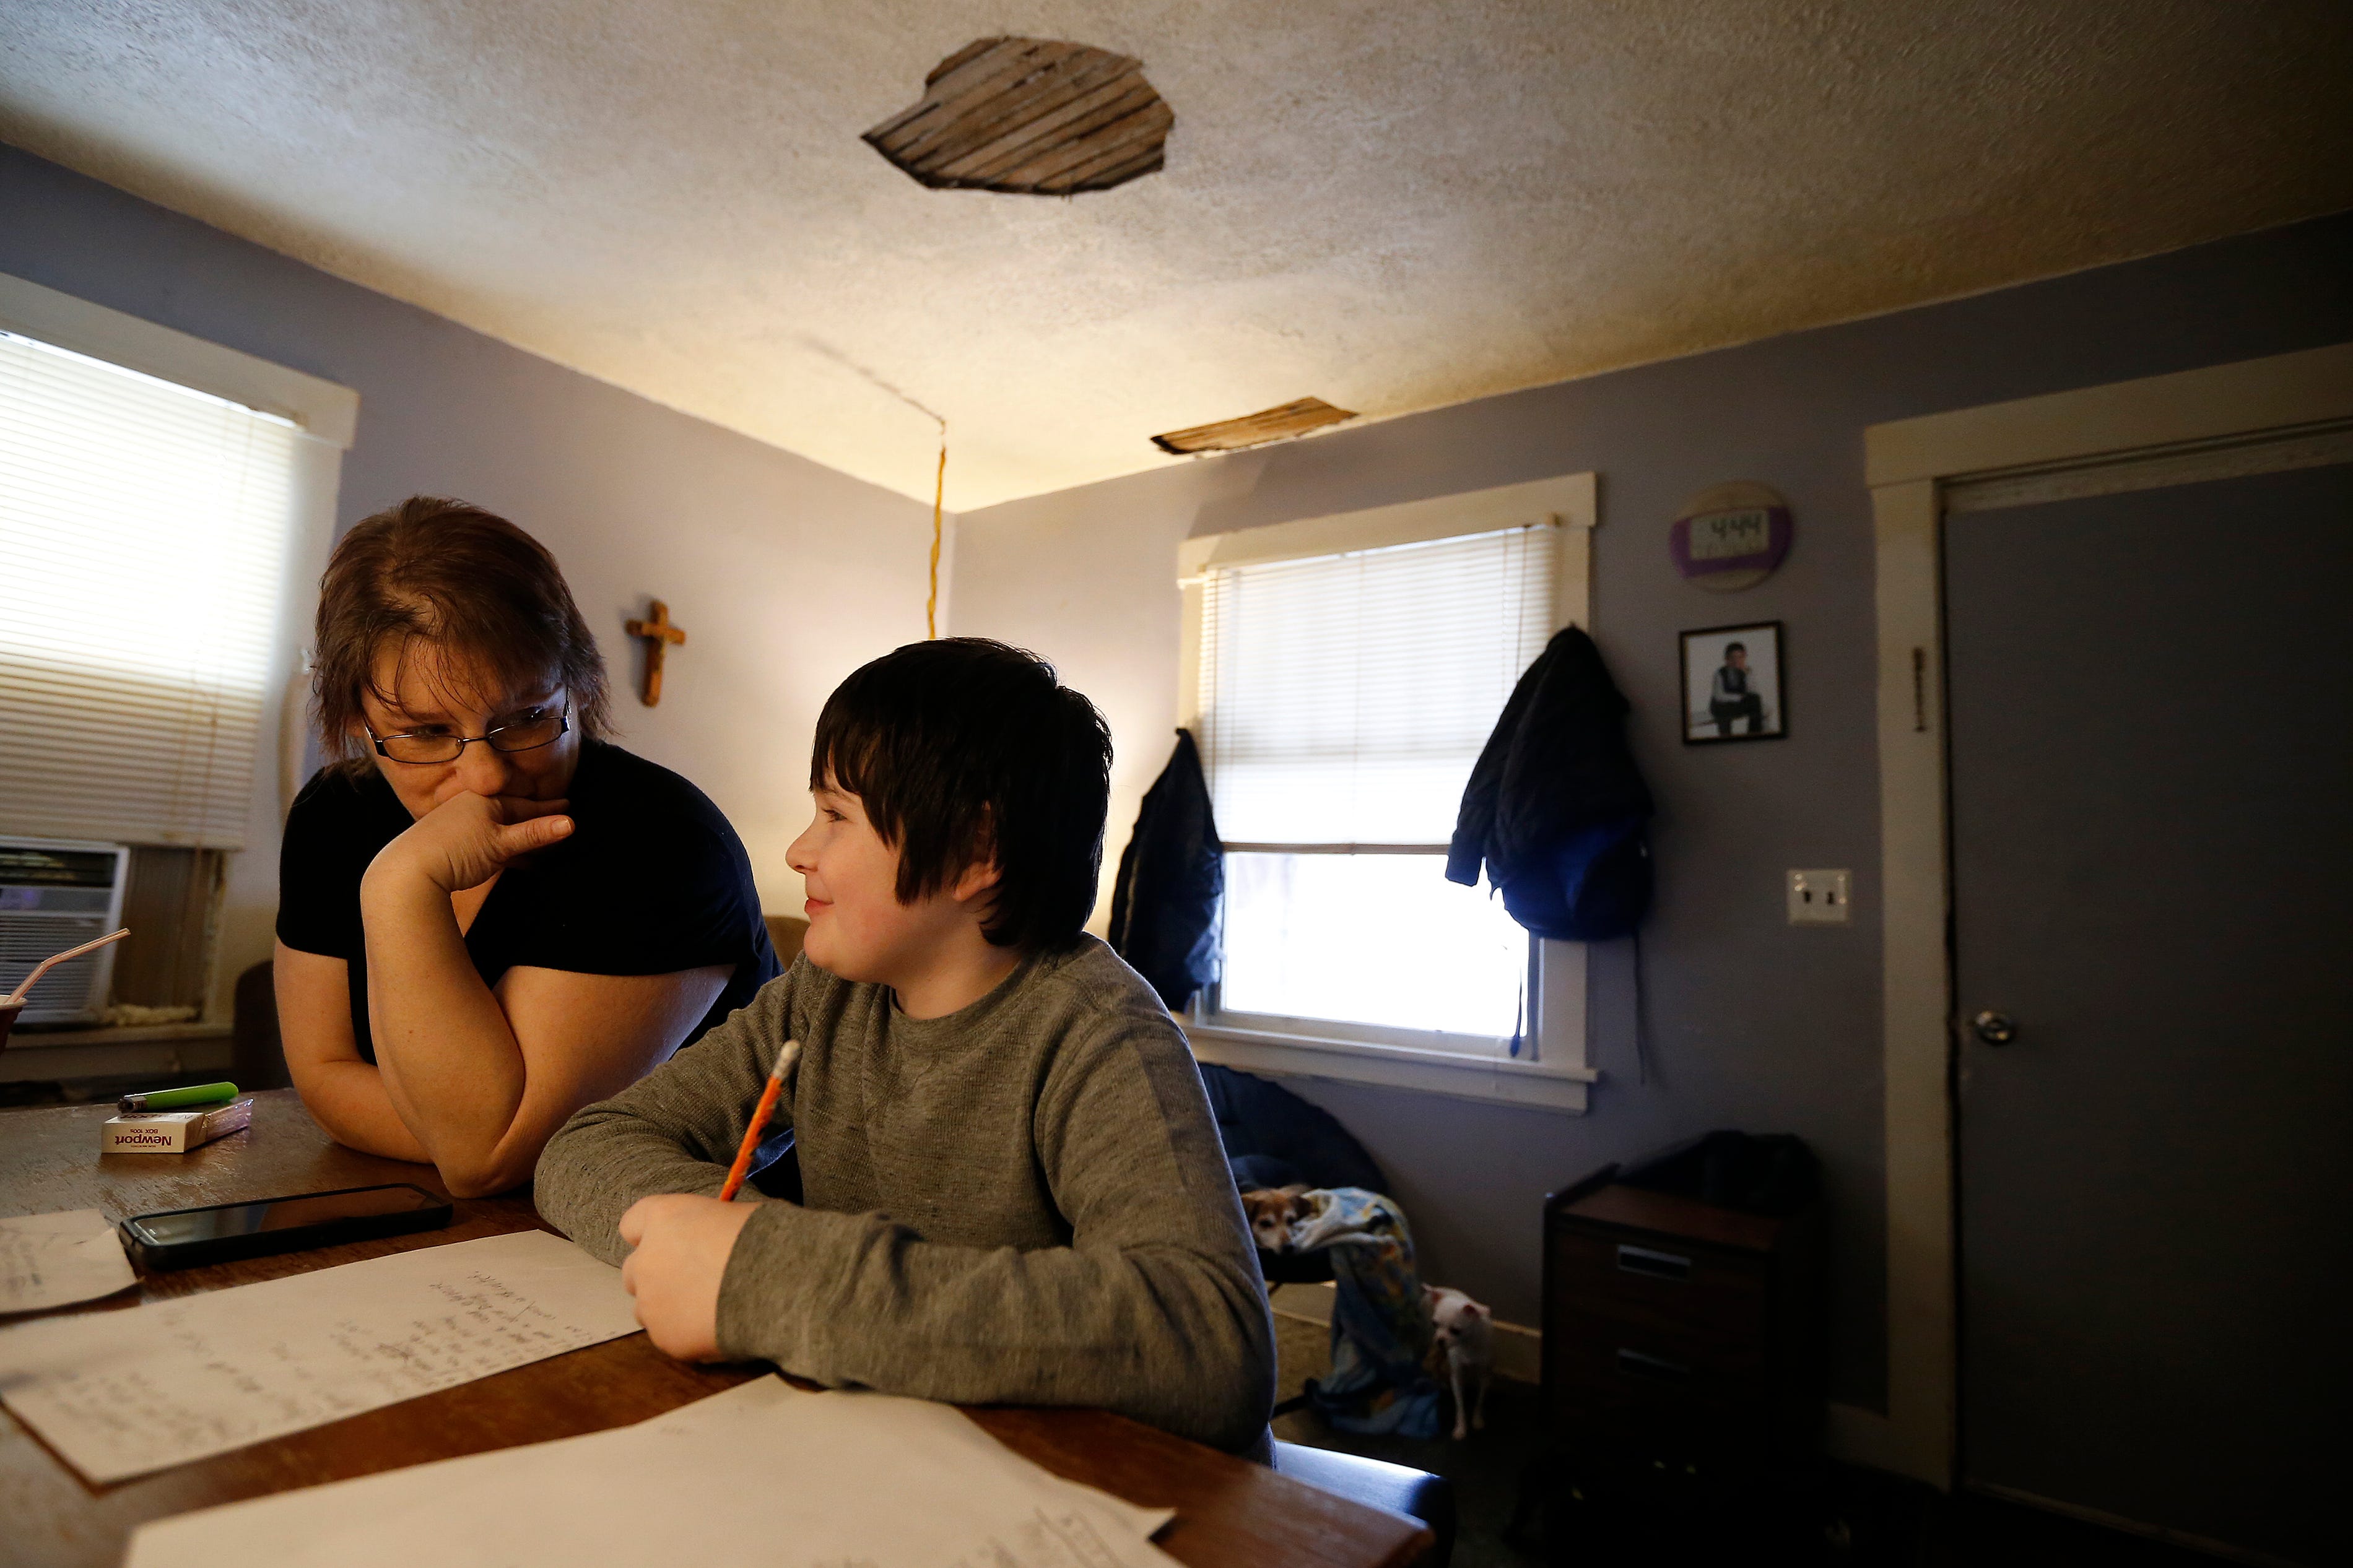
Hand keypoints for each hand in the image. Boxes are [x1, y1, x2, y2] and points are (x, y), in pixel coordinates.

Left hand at [368, 791, 572, 894]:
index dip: (548, 809)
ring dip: (518, 838)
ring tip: (537, 845)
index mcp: (484, 801)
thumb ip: (536, 833)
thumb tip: (571, 822)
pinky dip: (500, 848)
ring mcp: (457, 825)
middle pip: (511, 815)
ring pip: (497, 829)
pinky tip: (506, 858)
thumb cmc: (457, 850)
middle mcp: (469, 807)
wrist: (408, 871)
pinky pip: (484, 841)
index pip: (525, 805)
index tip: (567, 806)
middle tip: (557, 822)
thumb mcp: (502, 842)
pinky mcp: (448, 844)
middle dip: (534, 821)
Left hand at [618, 1193, 757, 1360]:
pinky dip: (686, 1334)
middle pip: (634, 1269)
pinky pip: (667, 1336)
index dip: (651, 1235)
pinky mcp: (665, 1337)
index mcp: (663, 1218)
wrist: (782, 1288)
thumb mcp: (735, 1215)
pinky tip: (717, 1329)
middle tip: (691, 1279)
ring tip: (706, 1309)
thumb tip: (711, 1236)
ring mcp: (651, 1302)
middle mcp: (647, 1259)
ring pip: (646, 1307)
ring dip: (667, 1306)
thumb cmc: (768, 1241)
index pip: (633, 1223)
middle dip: (656, 1274)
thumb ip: (706, 1227)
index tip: (669, 1242)